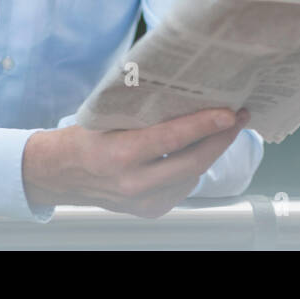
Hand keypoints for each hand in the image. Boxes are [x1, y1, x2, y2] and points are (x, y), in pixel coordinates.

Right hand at [22, 107, 249, 217]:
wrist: (61, 175)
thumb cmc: (83, 137)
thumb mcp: (107, 115)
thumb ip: (142, 109)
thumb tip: (183, 87)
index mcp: (120, 155)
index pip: (173, 139)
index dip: (205, 124)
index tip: (229, 112)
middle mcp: (134, 184)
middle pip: (193, 161)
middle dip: (221, 138)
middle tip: (239, 116)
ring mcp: (143, 202)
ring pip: (193, 176)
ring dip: (212, 152)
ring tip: (224, 128)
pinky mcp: (150, 211)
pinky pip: (183, 187)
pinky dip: (194, 167)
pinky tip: (198, 149)